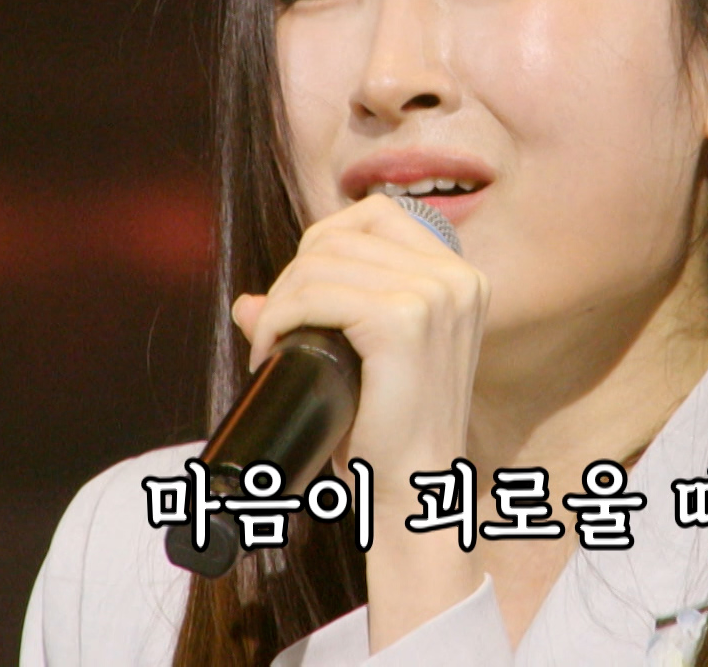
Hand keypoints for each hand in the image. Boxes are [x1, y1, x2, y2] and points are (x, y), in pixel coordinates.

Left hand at [230, 194, 490, 648]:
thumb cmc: (390, 433)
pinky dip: (279, 319)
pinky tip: (273, 352)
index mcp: (461, 277)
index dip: (324, 243)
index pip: (377, 215)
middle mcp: (456, 278)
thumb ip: (318, 317)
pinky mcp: (404, 321)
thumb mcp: (364, 360)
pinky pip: (316, 296)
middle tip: (277, 330)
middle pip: (341, 236)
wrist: (415, 491)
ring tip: (272, 345)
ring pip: (320, 263)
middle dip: (293, 277)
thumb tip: (246, 302)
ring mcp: (435, 296)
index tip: (302, 296)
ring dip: (280, 302)